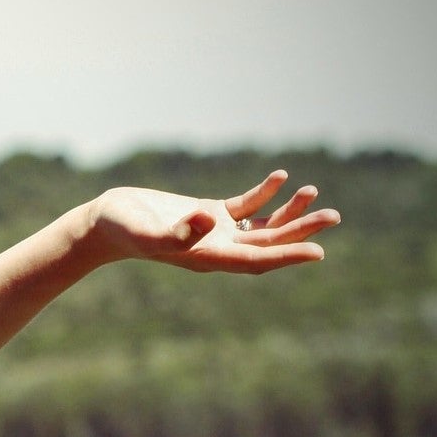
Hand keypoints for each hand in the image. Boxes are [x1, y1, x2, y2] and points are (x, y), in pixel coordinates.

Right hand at [82, 170, 339, 273]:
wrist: (104, 224)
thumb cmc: (122, 230)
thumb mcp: (146, 231)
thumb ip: (176, 232)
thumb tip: (209, 220)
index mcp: (207, 256)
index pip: (256, 259)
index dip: (287, 256)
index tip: (318, 252)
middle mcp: (216, 247)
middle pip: (268, 243)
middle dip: (300, 232)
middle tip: (332, 217)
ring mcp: (214, 231)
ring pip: (261, 226)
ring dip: (288, 213)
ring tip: (314, 194)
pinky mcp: (207, 214)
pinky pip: (244, 207)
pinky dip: (264, 194)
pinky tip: (281, 177)